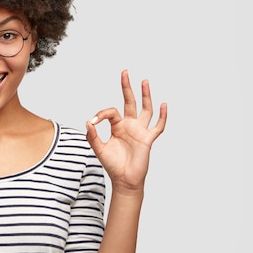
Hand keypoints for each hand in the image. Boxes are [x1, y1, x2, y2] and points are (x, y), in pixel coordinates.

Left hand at [85, 70, 166, 194]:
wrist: (124, 180)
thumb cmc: (112, 165)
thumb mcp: (98, 149)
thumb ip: (92, 136)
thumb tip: (88, 121)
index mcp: (117, 126)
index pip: (111, 112)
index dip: (101, 114)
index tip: (93, 122)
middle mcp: (129, 126)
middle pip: (129, 102)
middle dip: (127, 87)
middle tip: (125, 72)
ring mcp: (140, 131)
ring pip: (145, 109)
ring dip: (145, 95)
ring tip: (144, 81)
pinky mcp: (148, 139)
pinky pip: (158, 126)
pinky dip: (162, 116)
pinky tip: (164, 105)